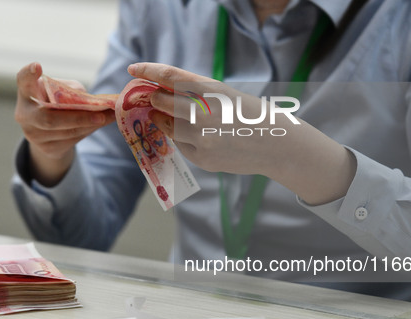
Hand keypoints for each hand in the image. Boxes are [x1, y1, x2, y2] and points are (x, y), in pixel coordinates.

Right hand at [14, 62, 114, 185]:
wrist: (50, 132)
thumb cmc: (58, 102)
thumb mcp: (64, 91)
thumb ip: (74, 92)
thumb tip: (97, 104)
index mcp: (27, 92)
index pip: (22, 81)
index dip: (28, 74)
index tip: (37, 66)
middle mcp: (24, 114)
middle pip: (48, 118)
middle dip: (77, 118)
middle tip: (100, 115)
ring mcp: (33, 134)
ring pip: (66, 132)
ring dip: (91, 124)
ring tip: (110, 116)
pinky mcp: (47, 149)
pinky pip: (72, 140)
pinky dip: (89, 130)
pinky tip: (101, 123)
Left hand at [128, 62, 356, 204]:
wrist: (276, 145)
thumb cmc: (249, 115)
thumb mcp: (224, 94)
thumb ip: (195, 93)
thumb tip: (161, 92)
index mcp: (212, 91)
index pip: (170, 77)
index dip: (148, 71)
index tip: (134, 68)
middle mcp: (204, 113)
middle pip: (162, 102)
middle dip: (154, 99)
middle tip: (152, 97)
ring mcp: (202, 138)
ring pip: (167, 126)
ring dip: (164, 120)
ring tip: (173, 117)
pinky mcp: (202, 158)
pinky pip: (181, 145)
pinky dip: (182, 139)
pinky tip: (199, 137)